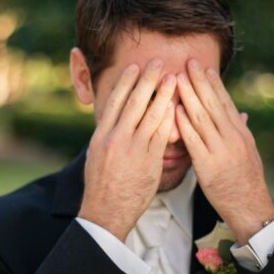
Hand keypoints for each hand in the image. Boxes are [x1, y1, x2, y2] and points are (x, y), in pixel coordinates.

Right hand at [79, 58, 176, 241]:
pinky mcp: (149, 162)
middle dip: (147, 80)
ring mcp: (133, 150)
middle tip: (158, 62)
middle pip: (133, 103)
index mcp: (101, 136)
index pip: (114, 102)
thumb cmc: (101, 186)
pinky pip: (162, 136)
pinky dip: (170, 119)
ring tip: (174, 79)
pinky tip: (178, 107)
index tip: (135, 67)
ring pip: (150, 116)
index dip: (125, 82)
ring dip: (164, 95)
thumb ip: (107, 137)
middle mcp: (115, 139)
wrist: (106, 212)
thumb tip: (113, 121)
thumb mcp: (96, 157)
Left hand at [175, 59, 273, 244]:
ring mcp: (221, 151)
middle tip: (187, 62)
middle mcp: (233, 138)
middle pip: (213, 104)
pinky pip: (194, 141)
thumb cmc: (246, 180)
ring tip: (176, 79)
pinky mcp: (208, 166)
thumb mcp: (248, 151)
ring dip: (188, 96)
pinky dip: (184, 124)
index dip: (213, 84)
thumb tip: (241, 113)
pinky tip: (175, 110)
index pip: (225, 102)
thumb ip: (241, 131)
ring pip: (202, 118)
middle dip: (199, 82)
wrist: (250, 206)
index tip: (203, 68)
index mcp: (241, 133)